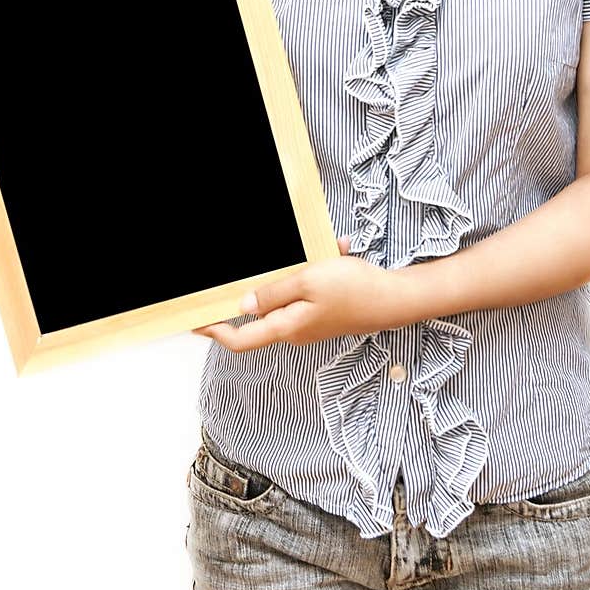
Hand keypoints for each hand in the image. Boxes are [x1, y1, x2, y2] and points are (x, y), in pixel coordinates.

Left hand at [191, 237, 404, 349]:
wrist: (394, 299)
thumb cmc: (352, 289)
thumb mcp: (306, 281)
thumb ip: (272, 293)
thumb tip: (243, 306)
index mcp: (287, 326)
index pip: (240, 339)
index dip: (214, 332)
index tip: (194, 321)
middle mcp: (295, 330)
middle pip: (259, 317)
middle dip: (249, 293)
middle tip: (229, 281)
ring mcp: (310, 323)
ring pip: (285, 297)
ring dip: (289, 274)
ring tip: (313, 251)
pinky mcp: (323, 313)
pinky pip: (306, 291)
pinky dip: (312, 271)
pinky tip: (334, 250)